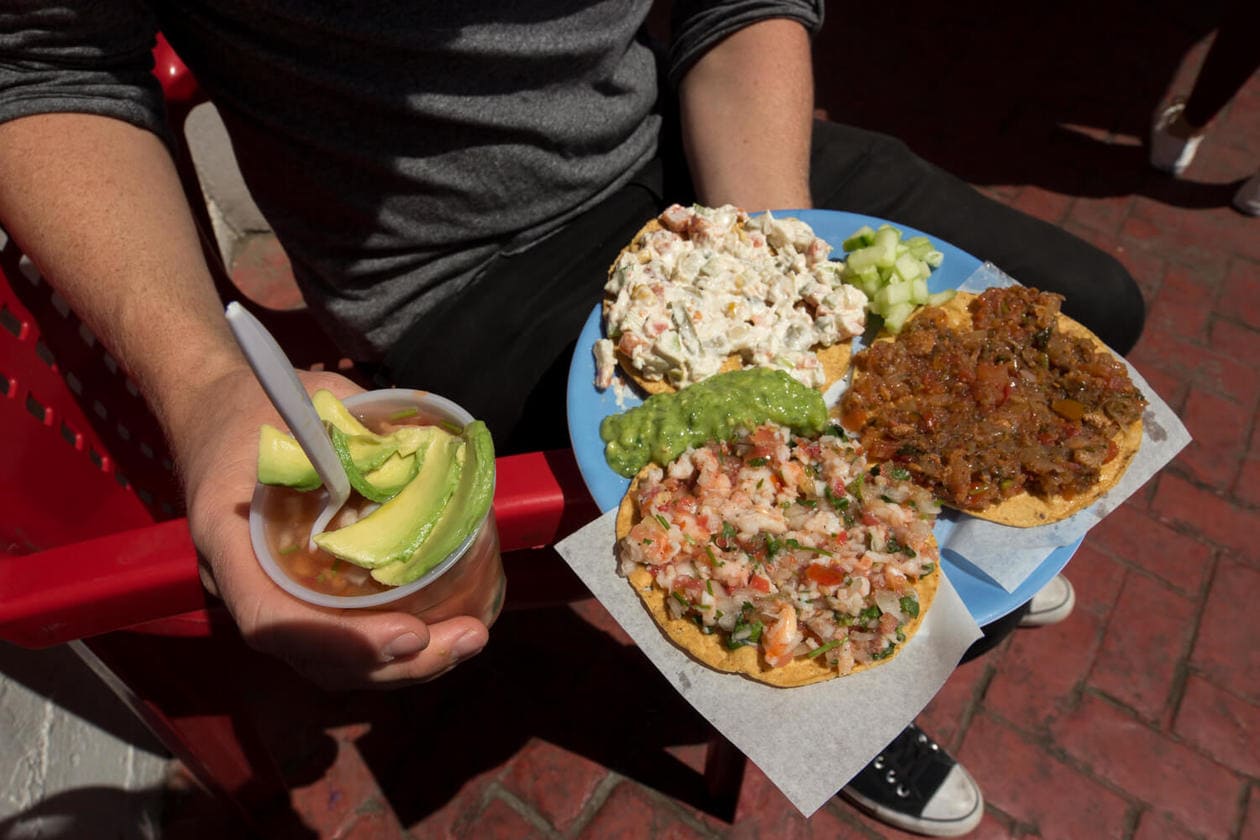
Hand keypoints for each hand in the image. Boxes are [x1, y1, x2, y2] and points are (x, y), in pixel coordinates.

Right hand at [174, 366, 488, 689]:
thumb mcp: (303, 402)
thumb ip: (359, 428)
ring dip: (405, 666)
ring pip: (333, 663)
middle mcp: (245, 584)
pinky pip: (341, 642)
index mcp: (231, 539)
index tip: (411, 633)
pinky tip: (445, 632)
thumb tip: (437, 450)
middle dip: (398, 664)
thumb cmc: (256, 404)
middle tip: (468, 637)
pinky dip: (393, 650)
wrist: (215, 408)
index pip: (273, 618)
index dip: (341, 639)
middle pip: (315, 657)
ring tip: (468, 639)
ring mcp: (271, 596)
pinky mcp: (300, 594)